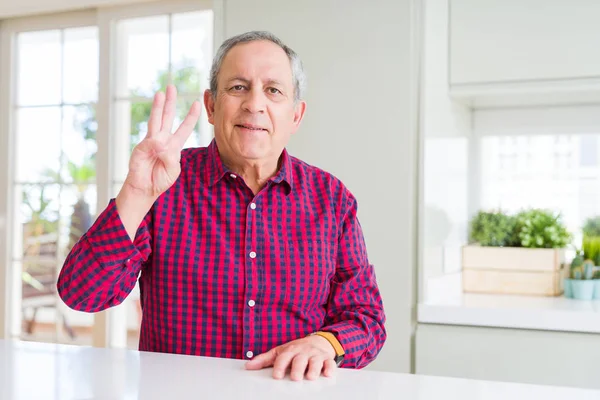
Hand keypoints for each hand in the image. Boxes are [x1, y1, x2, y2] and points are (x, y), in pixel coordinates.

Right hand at [124, 84, 200, 198]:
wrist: (146, 188)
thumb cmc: (160, 179)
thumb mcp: (173, 170)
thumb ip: (170, 157)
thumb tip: (160, 143)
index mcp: (174, 145)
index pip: (184, 128)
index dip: (190, 116)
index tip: (197, 103)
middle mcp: (162, 139)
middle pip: (167, 117)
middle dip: (170, 102)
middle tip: (172, 87)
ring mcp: (151, 141)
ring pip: (156, 120)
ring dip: (158, 107)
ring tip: (160, 93)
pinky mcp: (141, 147)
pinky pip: (151, 142)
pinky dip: (154, 145)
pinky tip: (156, 148)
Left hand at [245, 335, 336, 380]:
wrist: (318, 341)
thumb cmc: (297, 349)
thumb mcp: (280, 352)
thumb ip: (264, 359)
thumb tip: (248, 366)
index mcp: (291, 350)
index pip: (284, 357)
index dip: (280, 366)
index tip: (276, 376)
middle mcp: (303, 352)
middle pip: (300, 359)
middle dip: (298, 368)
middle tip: (295, 377)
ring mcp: (316, 355)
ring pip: (315, 361)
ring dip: (313, 369)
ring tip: (310, 377)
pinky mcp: (327, 359)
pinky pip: (329, 363)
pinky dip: (329, 368)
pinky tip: (327, 374)